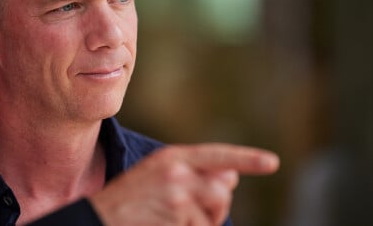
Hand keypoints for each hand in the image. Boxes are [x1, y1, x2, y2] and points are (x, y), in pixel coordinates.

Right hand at [90, 143, 278, 225]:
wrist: (100, 217)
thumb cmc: (131, 199)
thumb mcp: (159, 177)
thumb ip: (194, 174)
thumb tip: (231, 178)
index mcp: (174, 156)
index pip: (218, 155)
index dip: (247, 159)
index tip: (272, 163)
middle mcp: (177, 169)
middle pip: (222, 190)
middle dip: (217, 207)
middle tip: (193, 216)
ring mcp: (177, 192)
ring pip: (213, 213)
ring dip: (203, 225)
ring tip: (175, 222)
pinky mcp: (176, 214)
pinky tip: (166, 225)